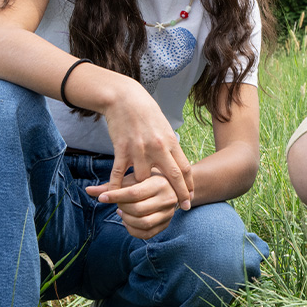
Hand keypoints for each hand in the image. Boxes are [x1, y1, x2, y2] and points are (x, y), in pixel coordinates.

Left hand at [86, 170, 178, 238]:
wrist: (171, 186)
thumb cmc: (147, 180)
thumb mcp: (132, 178)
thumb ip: (111, 185)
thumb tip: (88, 190)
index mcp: (160, 183)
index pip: (134, 193)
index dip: (115, 197)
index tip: (102, 198)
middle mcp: (168, 199)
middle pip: (138, 210)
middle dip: (122, 208)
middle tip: (117, 203)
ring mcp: (169, 213)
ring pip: (143, 223)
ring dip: (126, 219)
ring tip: (122, 211)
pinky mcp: (166, 224)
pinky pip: (147, 234)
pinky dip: (132, 230)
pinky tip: (127, 220)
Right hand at [102, 76, 193, 209]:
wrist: (124, 98)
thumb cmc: (146, 113)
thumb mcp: (164, 128)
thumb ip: (170, 146)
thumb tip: (178, 163)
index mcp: (170, 141)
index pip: (185, 168)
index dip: (189, 185)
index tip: (192, 197)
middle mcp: (157, 147)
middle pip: (172, 176)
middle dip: (179, 194)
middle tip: (183, 208)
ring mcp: (139, 149)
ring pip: (143, 180)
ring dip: (143, 191)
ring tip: (143, 202)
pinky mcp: (121, 149)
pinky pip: (119, 174)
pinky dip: (116, 187)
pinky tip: (115, 197)